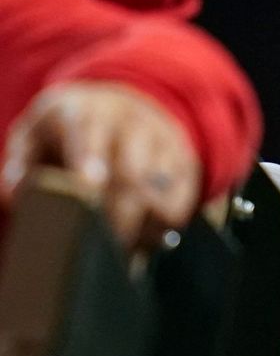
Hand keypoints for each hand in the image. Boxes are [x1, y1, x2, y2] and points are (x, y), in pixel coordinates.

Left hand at [2, 82, 201, 248]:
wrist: (131, 100)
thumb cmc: (72, 128)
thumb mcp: (36, 132)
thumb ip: (21, 162)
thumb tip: (17, 196)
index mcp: (86, 114)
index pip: (90, 138)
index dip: (91, 164)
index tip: (89, 190)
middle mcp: (131, 124)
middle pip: (130, 175)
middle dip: (118, 218)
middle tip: (102, 252)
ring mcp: (163, 143)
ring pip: (161, 192)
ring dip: (142, 228)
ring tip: (123, 255)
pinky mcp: (185, 163)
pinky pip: (182, 201)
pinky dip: (163, 227)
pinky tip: (143, 242)